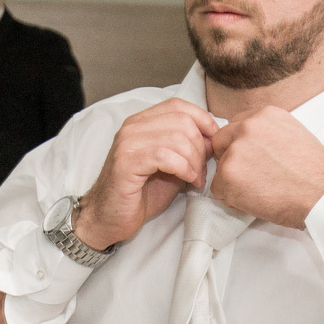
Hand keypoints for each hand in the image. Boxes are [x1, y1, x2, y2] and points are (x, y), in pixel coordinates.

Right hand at [75, 98, 219, 249]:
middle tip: (201, 171)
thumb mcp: (171, 166)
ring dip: (194, 161)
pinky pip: (165, 156)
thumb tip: (213, 138)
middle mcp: (132, 127)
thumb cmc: (140, 194)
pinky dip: (184, 169)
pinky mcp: (126, 163)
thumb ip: (188, 148)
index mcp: (141, 122)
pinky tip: (187, 181)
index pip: (178, 105)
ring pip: (177, 138)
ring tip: (195, 179)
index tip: (212, 143)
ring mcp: (127, 143)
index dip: (202, 120)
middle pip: (182, 121)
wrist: (110, 218)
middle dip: (201, 147)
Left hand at [210, 106, 323, 228]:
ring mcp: (236, 150)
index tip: (252, 157)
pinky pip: (218, 189)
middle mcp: (247, 127)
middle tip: (252, 176)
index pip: (235, 125)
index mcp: (264, 114)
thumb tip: (248, 142)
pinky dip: (232, 198)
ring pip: (220, 167)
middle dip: (230, 159)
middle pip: (220, 142)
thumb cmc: (314, 172)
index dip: (240, 144)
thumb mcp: (292, 134)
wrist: (323, 195)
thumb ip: (266, 133)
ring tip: (262, 189)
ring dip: (233, 181)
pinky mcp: (228, 174)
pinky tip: (256, 199)